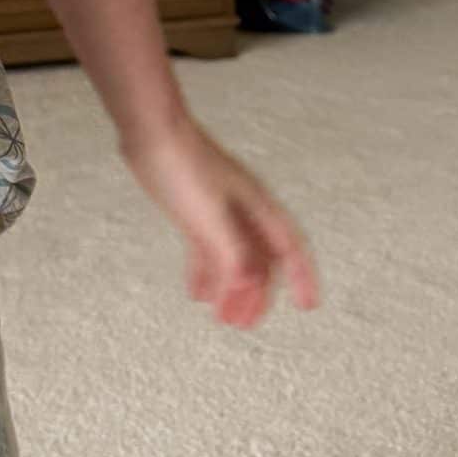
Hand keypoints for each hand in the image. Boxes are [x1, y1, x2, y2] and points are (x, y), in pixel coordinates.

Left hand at [120, 113, 320, 327]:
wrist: (150, 133)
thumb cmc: (184, 165)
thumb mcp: (210, 219)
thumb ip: (230, 256)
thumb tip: (247, 290)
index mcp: (258, 207)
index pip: (290, 248)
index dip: (302, 277)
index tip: (307, 305)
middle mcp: (242, 210)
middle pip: (260, 260)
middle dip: (257, 293)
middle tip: (246, 323)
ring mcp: (218, 210)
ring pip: (233, 258)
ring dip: (230, 287)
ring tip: (223, 316)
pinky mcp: (193, 210)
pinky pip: (207, 250)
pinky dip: (206, 272)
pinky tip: (197, 292)